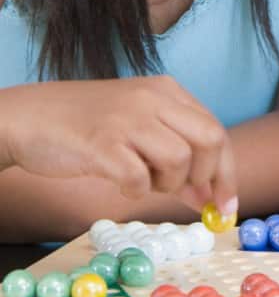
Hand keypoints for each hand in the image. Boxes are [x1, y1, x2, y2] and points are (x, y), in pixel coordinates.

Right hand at [1, 76, 237, 215]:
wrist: (31, 118)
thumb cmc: (88, 127)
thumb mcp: (139, 130)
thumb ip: (175, 157)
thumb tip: (208, 197)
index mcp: (166, 90)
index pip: (215, 130)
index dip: (226, 172)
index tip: (227, 206)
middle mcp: (153, 98)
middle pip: (210, 140)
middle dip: (209, 179)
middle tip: (193, 200)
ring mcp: (128, 119)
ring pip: (179, 160)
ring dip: (167, 185)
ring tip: (143, 182)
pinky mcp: (102, 143)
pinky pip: (139, 178)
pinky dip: (136, 191)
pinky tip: (121, 184)